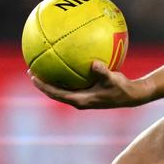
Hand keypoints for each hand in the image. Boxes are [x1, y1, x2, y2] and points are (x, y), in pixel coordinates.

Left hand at [29, 61, 153, 108]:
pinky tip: (67, 64)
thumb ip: (102, 72)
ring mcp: (82, 97)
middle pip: (54, 92)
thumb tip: (94, 63)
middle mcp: (78, 100)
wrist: (131, 95)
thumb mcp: (113, 79)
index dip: (42, 85)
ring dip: (51, 80)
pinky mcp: (87, 93)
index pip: (56, 93)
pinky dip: (65, 76)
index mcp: (80, 100)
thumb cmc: (122, 88)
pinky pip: (71, 85)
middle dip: (42, 83)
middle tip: (32, 70)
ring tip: (43, 68)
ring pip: (61, 89)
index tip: (33, 76)